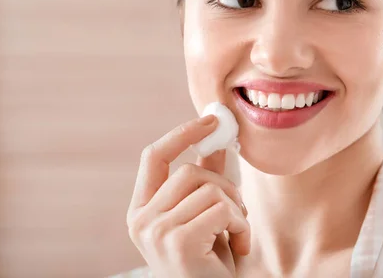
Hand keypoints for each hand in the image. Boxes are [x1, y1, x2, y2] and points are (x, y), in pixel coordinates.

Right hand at [127, 115, 249, 277]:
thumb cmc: (208, 265)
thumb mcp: (205, 217)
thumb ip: (206, 179)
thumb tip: (218, 138)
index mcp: (140, 211)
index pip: (154, 156)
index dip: (181, 133)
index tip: (211, 119)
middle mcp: (140, 221)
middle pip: (188, 170)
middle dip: (224, 184)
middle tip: (238, 211)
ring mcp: (156, 232)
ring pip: (208, 188)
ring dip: (236, 208)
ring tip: (238, 233)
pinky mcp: (178, 242)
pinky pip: (222, 209)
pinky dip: (242, 225)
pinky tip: (241, 247)